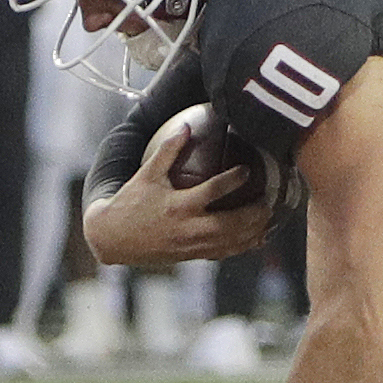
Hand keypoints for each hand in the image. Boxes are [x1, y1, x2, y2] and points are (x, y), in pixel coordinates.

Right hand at [83, 122, 274, 265]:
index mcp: (178, 206)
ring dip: (254, 231)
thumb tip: (186, 126)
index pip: (213, 191)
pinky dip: (242, 246)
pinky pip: (223, 253)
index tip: (247, 169)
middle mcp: (188, 228)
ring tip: (270, 219)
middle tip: (270, 200)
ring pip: (231, 242)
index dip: (233, 180)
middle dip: (254, 214)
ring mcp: (192, 245)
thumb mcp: (146, 175)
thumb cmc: (129, 204)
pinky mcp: (192, 256)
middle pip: (231, 224)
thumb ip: (168, 151)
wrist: (113, 239)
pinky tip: (256, 238)